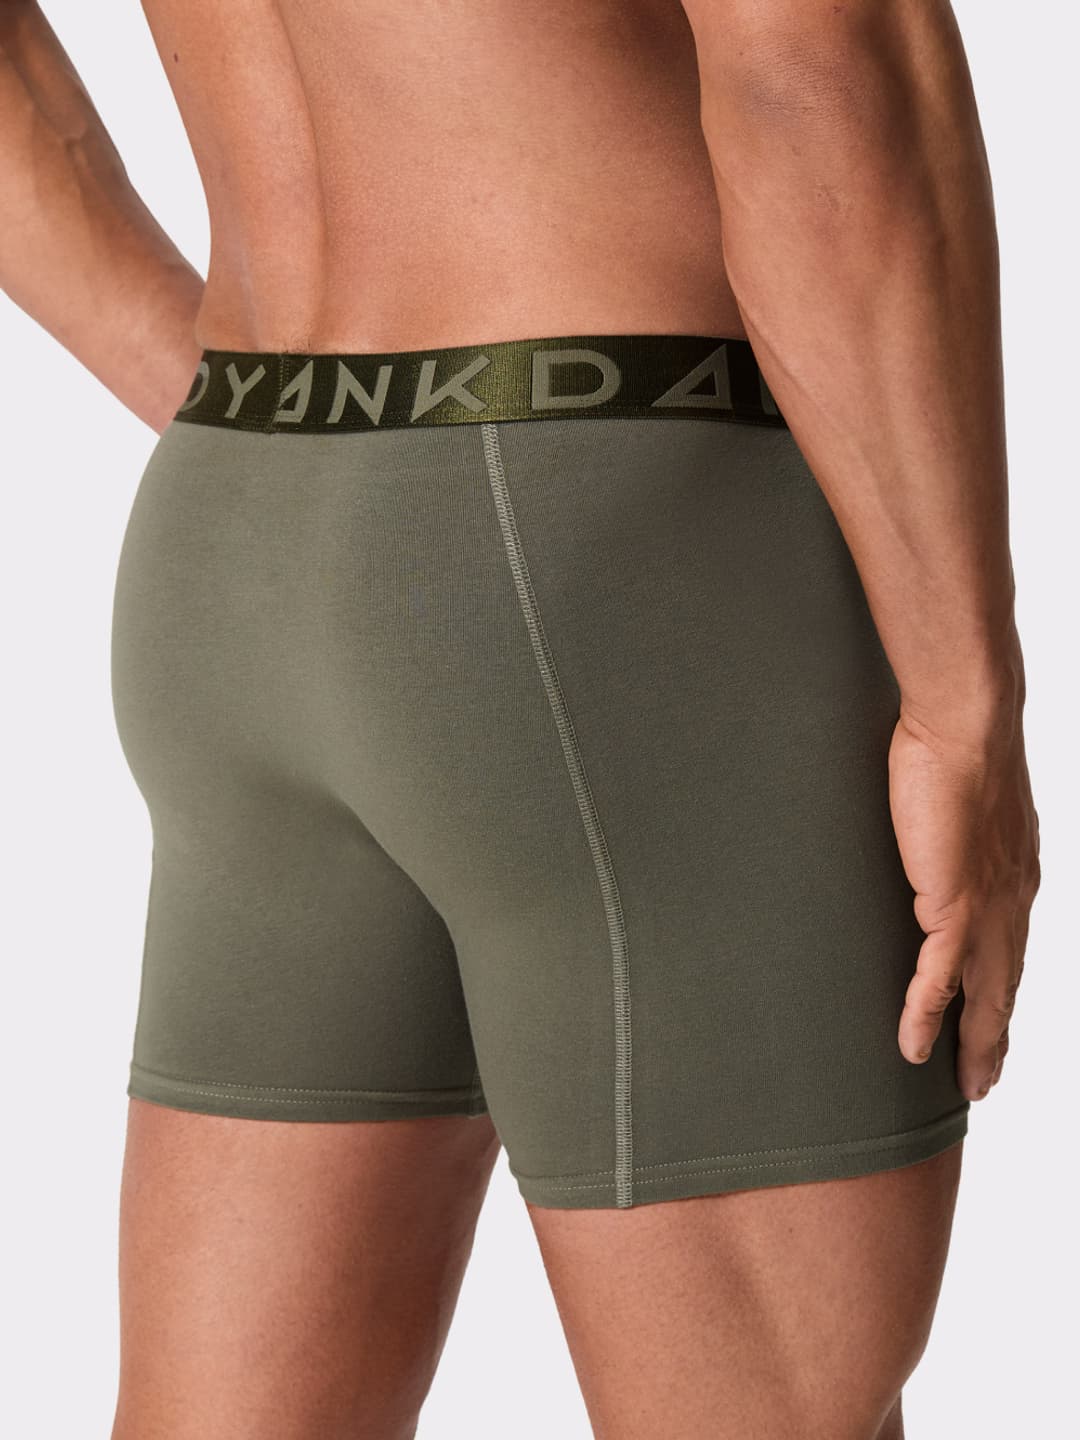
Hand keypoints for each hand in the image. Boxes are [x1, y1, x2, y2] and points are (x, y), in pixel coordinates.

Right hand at [888, 708, 1039, 1100]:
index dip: (1002, 991)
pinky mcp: (954, 905)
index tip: (994, 1021)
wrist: (967, 725)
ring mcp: (988, 908)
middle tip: (986, 1078)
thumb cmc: (958, 745)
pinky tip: (913, 1048)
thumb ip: (952, 831)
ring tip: (971, 1085)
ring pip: (987, 995)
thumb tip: (929, 836)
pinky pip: (938, 978)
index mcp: (1016, 878)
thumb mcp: (959, 799)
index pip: (1012, 950)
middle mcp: (1013, 902)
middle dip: (998, 1036)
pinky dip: (924, 1016)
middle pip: (1007, 986)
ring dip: (978, 1044)